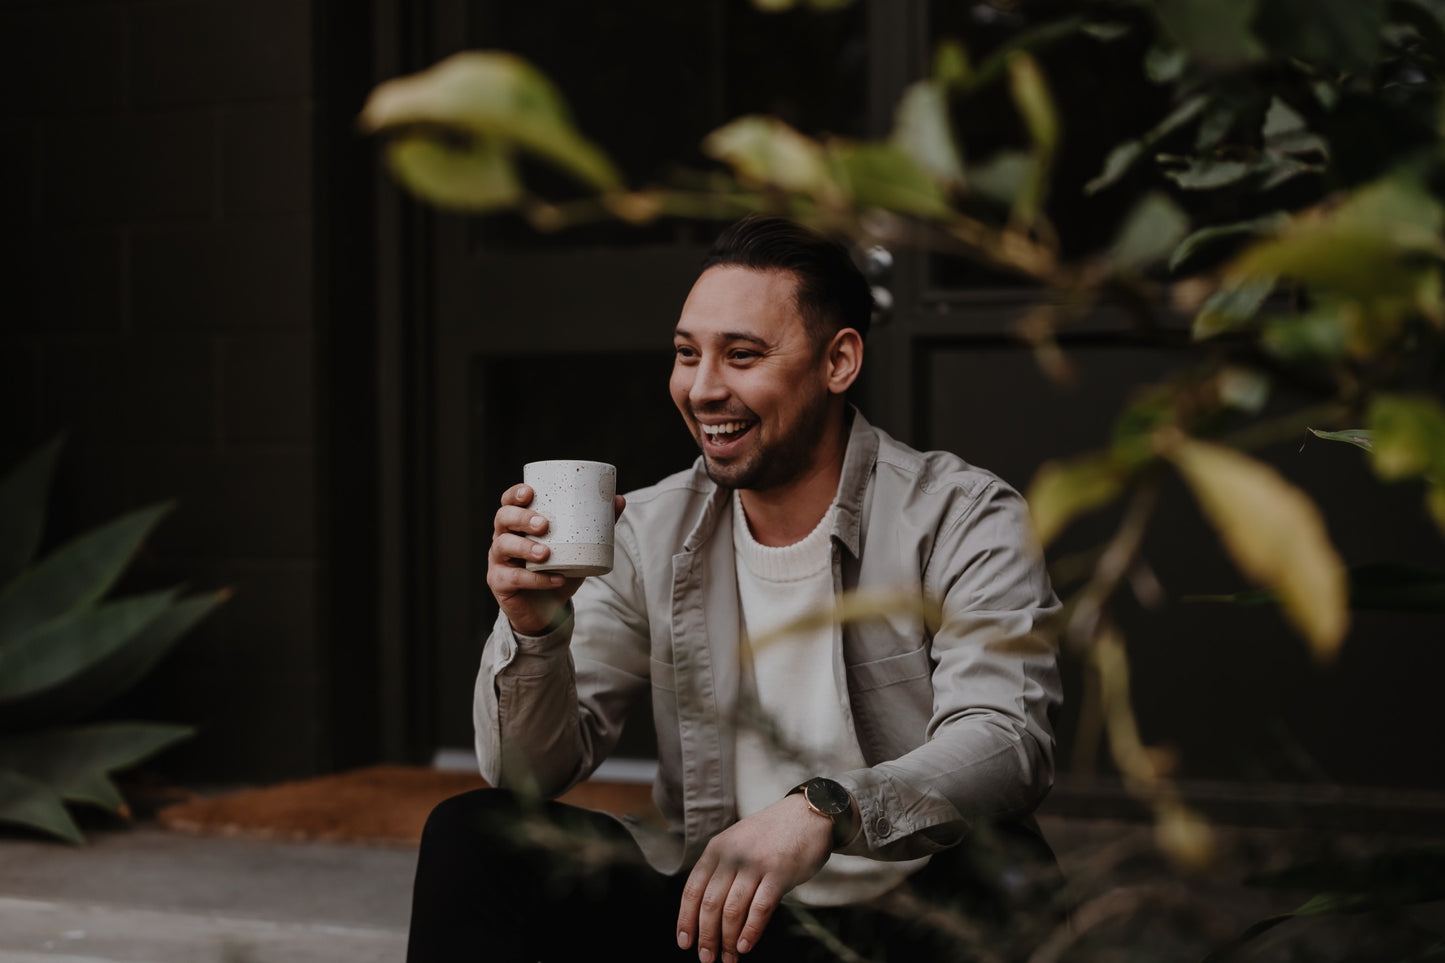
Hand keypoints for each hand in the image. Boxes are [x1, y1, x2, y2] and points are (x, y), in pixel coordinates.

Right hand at [486, 483, 625, 635]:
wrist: (546, 610)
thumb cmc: (558, 569)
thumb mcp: (578, 547)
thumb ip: (597, 525)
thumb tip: (620, 500)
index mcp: (518, 523)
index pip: (508, 502)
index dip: (515, 494)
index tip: (529, 492)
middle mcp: (503, 537)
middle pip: (503, 519)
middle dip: (521, 518)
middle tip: (543, 524)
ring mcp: (499, 561)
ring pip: (503, 546)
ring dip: (524, 547)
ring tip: (546, 553)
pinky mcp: (500, 583)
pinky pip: (515, 578)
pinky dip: (537, 579)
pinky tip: (556, 579)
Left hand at [676, 794, 831, 962]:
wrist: (807, 814)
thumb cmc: (771, 835)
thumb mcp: (736, 842)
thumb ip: (720, 869)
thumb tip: (705, 913)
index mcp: (717, 849)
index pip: (692, 889)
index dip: (686, 919)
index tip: (685, 942)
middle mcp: (732, 855)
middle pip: (710, 904)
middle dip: (706, 937)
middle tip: (706, 958)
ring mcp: (756, 864)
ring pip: (732, 911)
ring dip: (727, 941)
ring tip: (728, 959)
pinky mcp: (780, 873)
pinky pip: (760, 909)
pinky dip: (750, 932)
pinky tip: (745, 946)